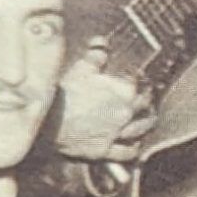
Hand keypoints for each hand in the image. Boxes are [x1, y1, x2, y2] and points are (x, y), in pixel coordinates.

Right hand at [54, 47, 157, 163]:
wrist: (48, 121)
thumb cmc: (63, 94)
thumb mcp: (80, 68)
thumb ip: (95, 56)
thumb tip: (102, 45)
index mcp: (123, 91)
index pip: (138, 82)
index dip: (139, 78)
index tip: (139, 77)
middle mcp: (124, 113)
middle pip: (144, 106)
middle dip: (147, 99)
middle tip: (147, 96)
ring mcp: (117, 133)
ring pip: (141, 129)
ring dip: (147, 123)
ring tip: (149, 119)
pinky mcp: (106, 150)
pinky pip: (127, 152)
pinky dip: (133, 148)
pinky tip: (135, 145)